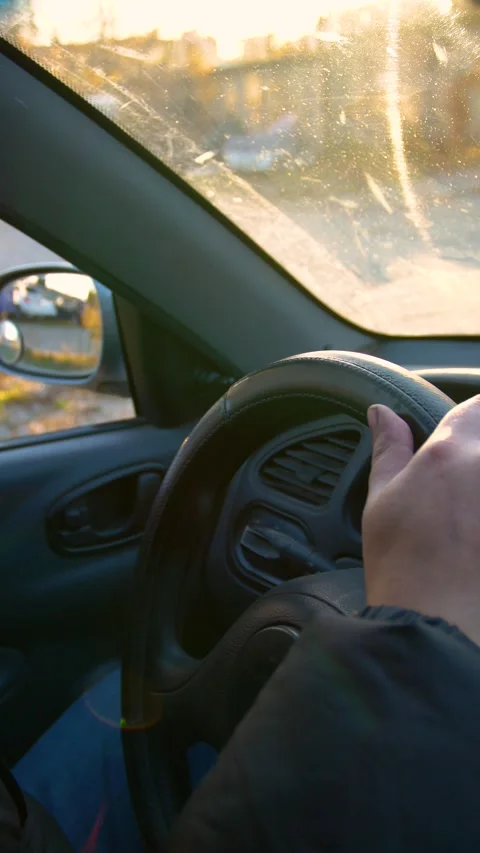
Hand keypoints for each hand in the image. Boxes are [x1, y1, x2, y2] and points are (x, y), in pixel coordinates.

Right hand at [363, 396, 479, 644]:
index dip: (471, 417)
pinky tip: (474, 535)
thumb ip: (389, 449)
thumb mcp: (382, 501)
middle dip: (475, 452)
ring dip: (477, 487)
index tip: (462, 437)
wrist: (436, 624)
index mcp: (451, 452)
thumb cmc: (403, 565)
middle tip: (457, 491)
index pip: (476, 406)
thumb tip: (382, 413)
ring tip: (466, 516)